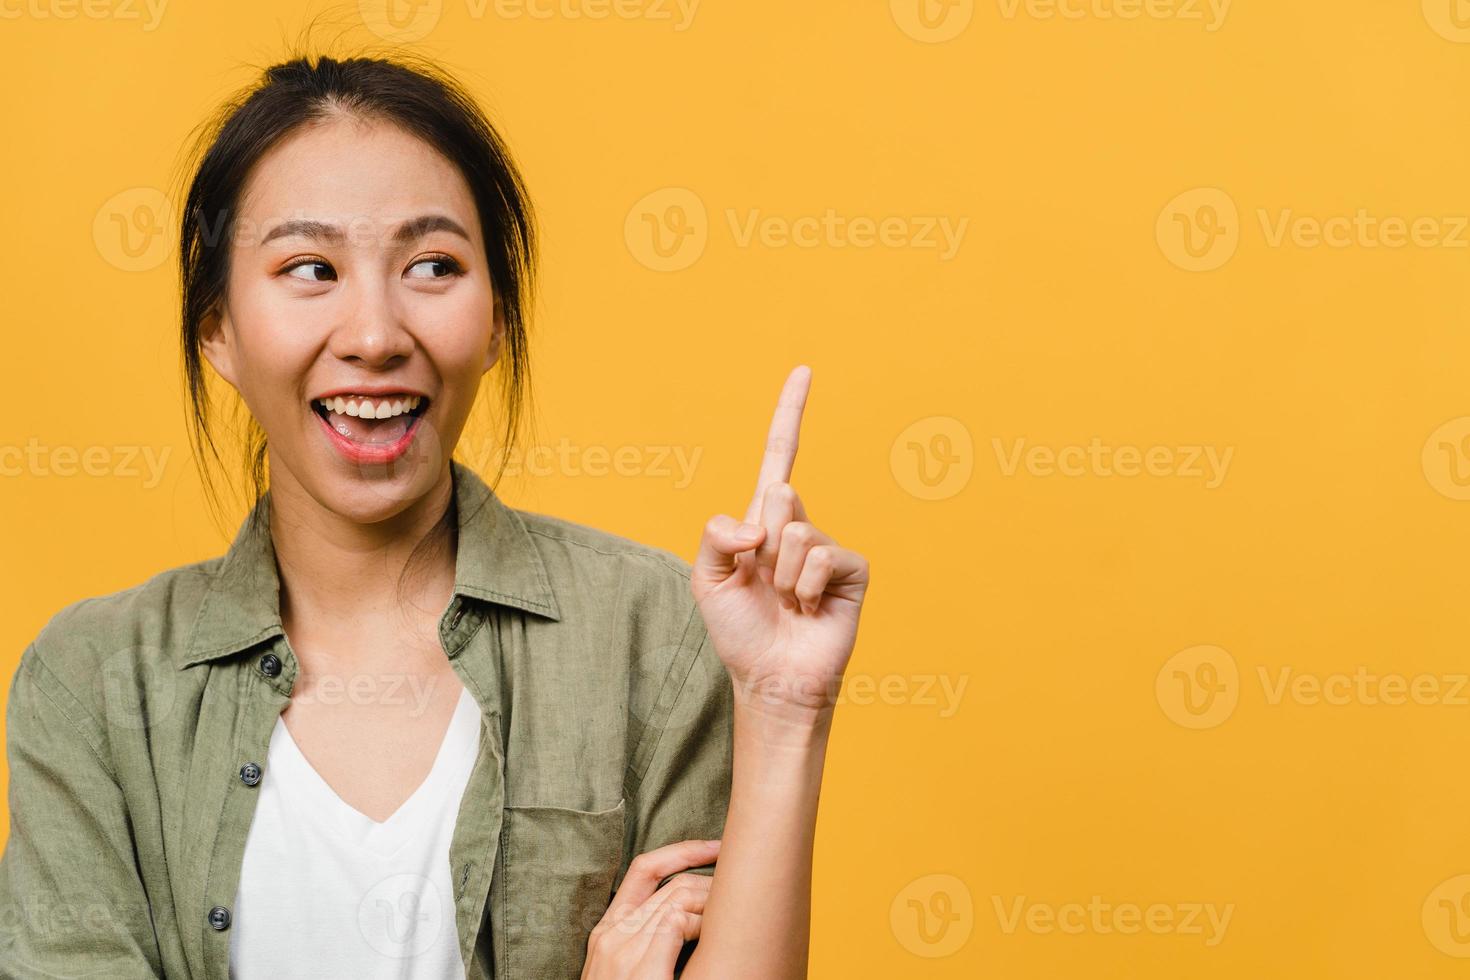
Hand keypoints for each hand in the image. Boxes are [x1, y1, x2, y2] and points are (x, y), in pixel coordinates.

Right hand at [581, 840, 719, 979]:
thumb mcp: (624, 965)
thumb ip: (644, 939)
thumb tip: (682, 918)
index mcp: (607, 929)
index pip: (644, 869)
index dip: (682, 852)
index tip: (713, 848)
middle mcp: (611, 934)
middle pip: (669, 882)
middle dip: (707, 876)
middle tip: (737, 880)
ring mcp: (624, 951)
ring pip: (678, 898)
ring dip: (711, 900)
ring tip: (732, 908)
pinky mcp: (643, 971)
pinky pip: (677, 924)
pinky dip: (702, 924)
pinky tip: (714, 934)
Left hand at [691, 365, 870, 721]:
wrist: (771, 678)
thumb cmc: (739, 631)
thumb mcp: (706, 579)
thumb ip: (717, 534)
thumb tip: (763, 523)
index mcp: (763, 520)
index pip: (780, 455)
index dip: (790, 413)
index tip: (804, 370)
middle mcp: (798, 525)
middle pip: (777, 495)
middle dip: (758, 546)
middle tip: (764, 584)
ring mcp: (827, 547)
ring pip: (794, 533)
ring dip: (781, 576)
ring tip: (787, 602)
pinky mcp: (852, 569)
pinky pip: (821, 556)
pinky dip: (806, 586)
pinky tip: (809, 609)